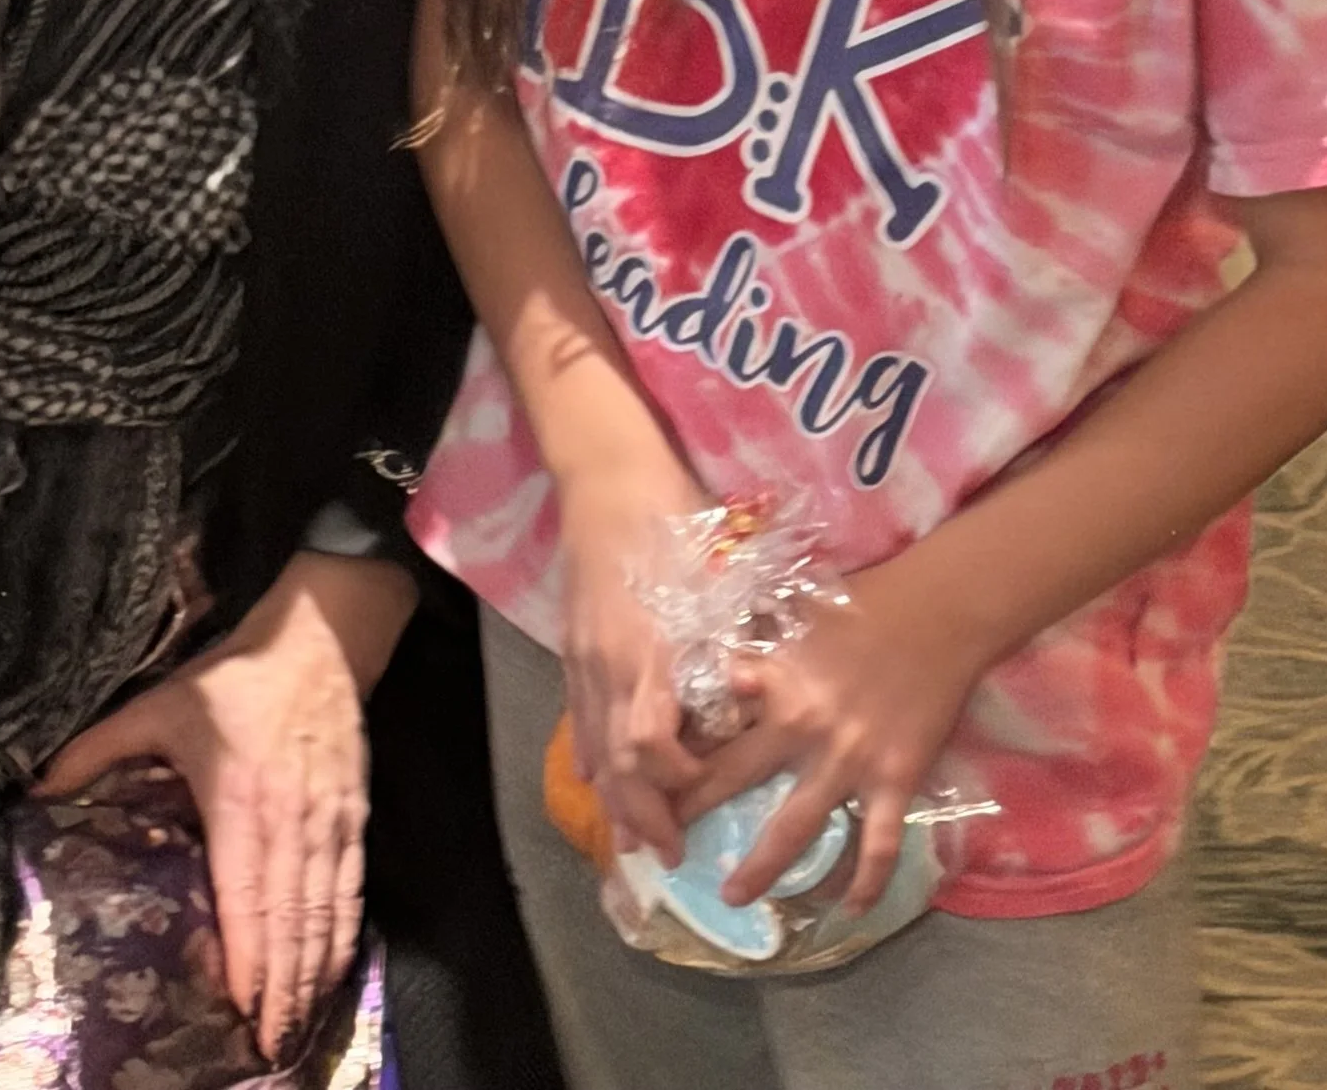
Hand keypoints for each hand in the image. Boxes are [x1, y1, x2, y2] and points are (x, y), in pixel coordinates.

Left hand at [38, 552, 412, 1064]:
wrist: (320, 637)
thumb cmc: (235, 678)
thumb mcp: (160, 706)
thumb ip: (98, 750)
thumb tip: (35, 787)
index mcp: (239, 799)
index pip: (246, 893)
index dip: (249, 955)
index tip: (242, 1007)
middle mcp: (289, 821)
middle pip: (289, 920)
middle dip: (280, 989)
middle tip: (270, 1046)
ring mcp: (327, 822)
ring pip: (323, 913)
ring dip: (312, 975)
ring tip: (296, 1028)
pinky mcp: (354, 816)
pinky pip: (351, 889)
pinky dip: (343, 937)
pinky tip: (333, 974)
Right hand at [551, 437, 706, 867]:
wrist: (608, 473)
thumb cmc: (673, 516)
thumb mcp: (717, 576)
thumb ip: (731, 638)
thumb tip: (756, 691)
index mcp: (650, 648)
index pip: (652, 743)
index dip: (676, 780)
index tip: (704, 794)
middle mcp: (609, 662)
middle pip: (617, 759)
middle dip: (642, 812)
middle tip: (670, 853)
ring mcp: (583, 653)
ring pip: (592, 742)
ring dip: (612, 796)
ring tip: (632, 837)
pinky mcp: (571, 641)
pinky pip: (576, 711)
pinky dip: (585, 750)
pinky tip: (591, 776)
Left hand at [675, 548, 988, 913]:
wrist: (940, 612)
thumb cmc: (864, 604)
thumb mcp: (795, 614)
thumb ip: (753, 640)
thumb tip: (712, 653)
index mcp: (773, 682)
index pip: (709, 721)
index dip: (673, 748)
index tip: (646, 772)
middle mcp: (801, 728)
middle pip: (733, 780)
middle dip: (692, 812)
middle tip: (663, 843)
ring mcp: (849, 761)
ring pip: (794, 830)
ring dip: (759, 869)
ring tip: (732, 898)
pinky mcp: (894, 781)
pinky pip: (877, 847)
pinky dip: (864, 884)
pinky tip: (850, 912)